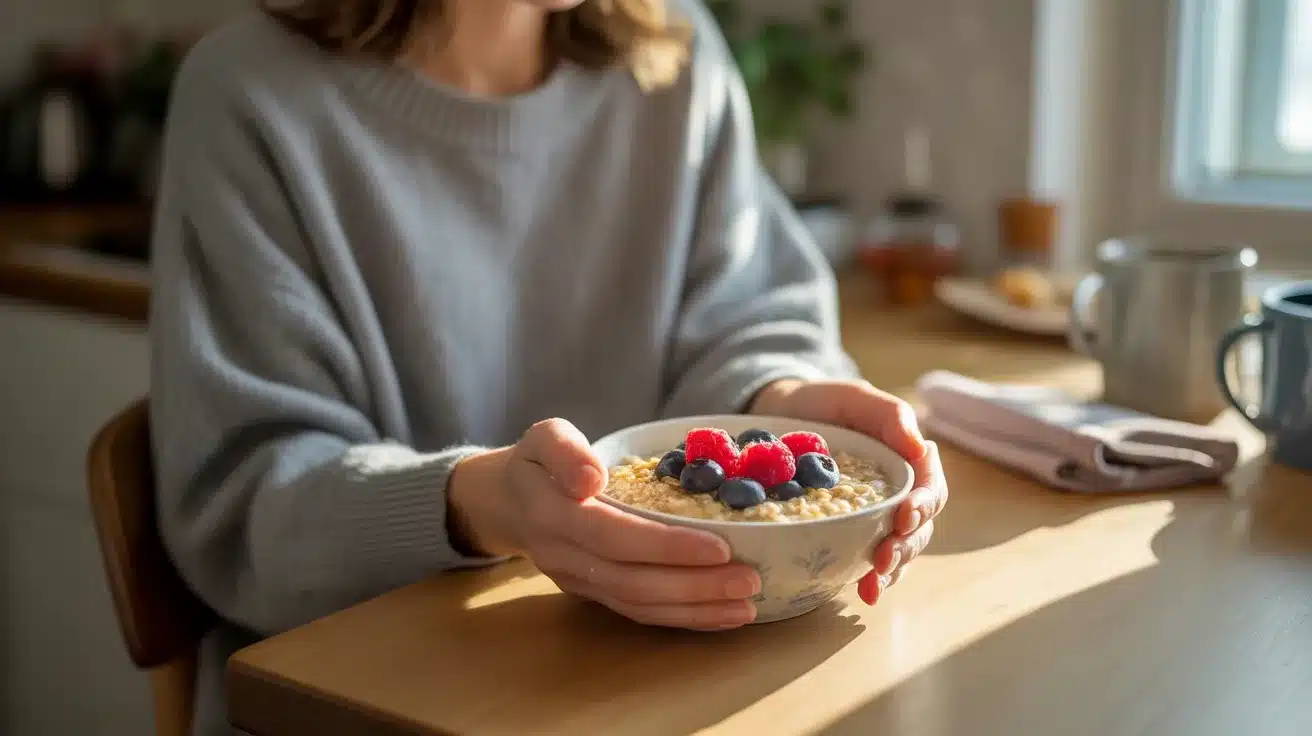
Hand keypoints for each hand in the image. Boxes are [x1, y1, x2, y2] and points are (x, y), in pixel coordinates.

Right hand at [448, 419, 761, 629]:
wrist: (506, 501)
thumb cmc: (535, 461)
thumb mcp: (542, 437)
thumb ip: (563, 451)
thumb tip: (591, 477)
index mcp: (552, 514)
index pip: (614, 536)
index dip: (666, 546)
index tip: (719, 547)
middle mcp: (564, 556)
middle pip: (633, 580)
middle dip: (694, 585)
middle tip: (750, 580)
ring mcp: (578, 582)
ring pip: (638, 604)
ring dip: (695, 610)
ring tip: (746, 605)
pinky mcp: (593, 594)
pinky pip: (638, 612)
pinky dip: (682, 617)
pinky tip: (721, 615)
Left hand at [751, 379, 948, 604]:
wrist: (782, 415)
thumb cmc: (823, 402)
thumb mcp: (855, 397)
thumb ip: (890, 416)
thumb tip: (923, 448)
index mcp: (908, 459)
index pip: (930, 486)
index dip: (923, 505)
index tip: (905, 517)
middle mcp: (899, 491)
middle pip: (919, 526)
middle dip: (906, 546)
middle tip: (884, 560)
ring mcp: (877, 514)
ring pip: (898, 548)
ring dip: (891, 570)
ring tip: (873, 585)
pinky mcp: (853, 530)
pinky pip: (868, 558)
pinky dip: (869, 577)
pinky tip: (861, 591)